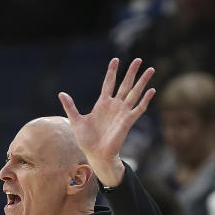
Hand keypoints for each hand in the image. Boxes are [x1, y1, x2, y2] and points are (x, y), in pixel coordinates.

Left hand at [58, 58, 154, 186]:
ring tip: (151, 69)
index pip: (109, 83)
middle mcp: (114, 105)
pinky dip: (145, 100)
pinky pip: (139, 108)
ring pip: (134, 93)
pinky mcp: (128, 121)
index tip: (116, 59)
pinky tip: (152, 90)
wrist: (96, 154)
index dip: (112, 71)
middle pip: (125, 84)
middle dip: (132, 72)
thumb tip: (61, 93)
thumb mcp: (76, 120)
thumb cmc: (86, 140)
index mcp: (102, 103)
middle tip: (139, 59)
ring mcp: (122, 112)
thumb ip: (70, 106)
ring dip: (142, 81)